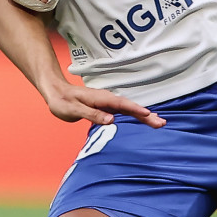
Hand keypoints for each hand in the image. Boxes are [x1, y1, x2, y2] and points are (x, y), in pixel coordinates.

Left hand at [43, 80, 165, 128]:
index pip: (122, 105)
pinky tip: (142, 121)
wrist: (56, 92)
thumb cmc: (62, 101)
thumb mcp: (74, 110)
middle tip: (161, 123)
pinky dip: (134, 117)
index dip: (135, 110)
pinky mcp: (106, 108)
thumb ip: (92, 114)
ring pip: (128, 110)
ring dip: (143, 116)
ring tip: (158, 123)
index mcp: (101, 98)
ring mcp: (107, 103)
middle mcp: (107, 99)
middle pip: (130, 107)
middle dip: (146, 115)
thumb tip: (111, 120)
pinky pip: (123, 112)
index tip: (148, 115)